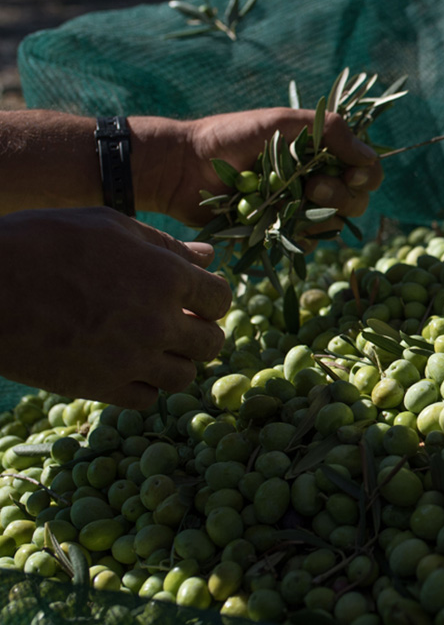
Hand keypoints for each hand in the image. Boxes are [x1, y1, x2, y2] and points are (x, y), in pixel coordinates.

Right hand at [0, 208, 230, 409]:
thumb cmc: (41, 242)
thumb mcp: (106, 225)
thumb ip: (163, 244)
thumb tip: (207, 255)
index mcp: (165, 277)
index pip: (220, 299)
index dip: (210, 298)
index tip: (193, 298)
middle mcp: (158, 322)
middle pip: (211, 343)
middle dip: (200, 332)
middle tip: (178, 324)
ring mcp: (131, 359)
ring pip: (184, 377)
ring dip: (175, 362)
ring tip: (152, 346)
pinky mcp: (101, 387)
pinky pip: (146, 399)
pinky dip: (143, 386)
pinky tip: (126, 366)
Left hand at [155, 107, 383, 231]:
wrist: (183, 166)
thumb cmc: (230, 136)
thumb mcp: (281, 121)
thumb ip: (330, 130)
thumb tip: (370, 157)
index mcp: (321, 153)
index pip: (366, 170)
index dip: (366, 175)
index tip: (351, 174)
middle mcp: (316, 181)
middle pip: (357, 200)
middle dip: (340, 195)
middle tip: (311, 186)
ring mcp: (299, 209)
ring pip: (334, 223)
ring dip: (319, 215)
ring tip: (288, 201)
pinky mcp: (280, 232)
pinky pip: (306, 243)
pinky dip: (298, 235)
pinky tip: (276, 222)